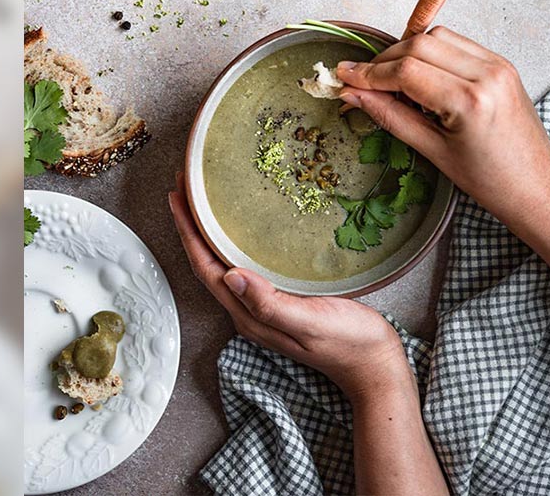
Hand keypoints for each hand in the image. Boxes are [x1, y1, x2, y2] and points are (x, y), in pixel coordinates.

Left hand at [169, 174, 413, 403]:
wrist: (373, 362)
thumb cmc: (347, 341)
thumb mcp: (309, 321)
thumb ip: (269, 304)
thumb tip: (231, 277)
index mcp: (249, 315)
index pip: (206, 267)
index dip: (188, 231)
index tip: (176, 197)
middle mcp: (248, 310)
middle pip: (207, 262)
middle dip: (191, 225)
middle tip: (182, 186)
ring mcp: (263, 304)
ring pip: (222, 262)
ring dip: (207, 230)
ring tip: (200, 200)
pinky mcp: (280, 297)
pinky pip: (244, 263)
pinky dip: (232, 240)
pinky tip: (239, 227)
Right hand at [337, 27, 549, 235]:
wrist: (537, 189)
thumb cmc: (490, 181)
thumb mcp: (433, 152)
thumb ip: (390, 116)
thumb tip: (353, 94)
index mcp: (470, 100)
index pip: (406, 71)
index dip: (369, 73)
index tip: (344, 76)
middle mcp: (487, 73)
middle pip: (419, 44)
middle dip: (385, 59)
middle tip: (362, 80)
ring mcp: (498, 64)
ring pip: (438, 37)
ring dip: (408, 52)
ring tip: (393, 81)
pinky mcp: (502, 64)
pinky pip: (457, 44)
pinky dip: (432, 53)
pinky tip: (422, 77)